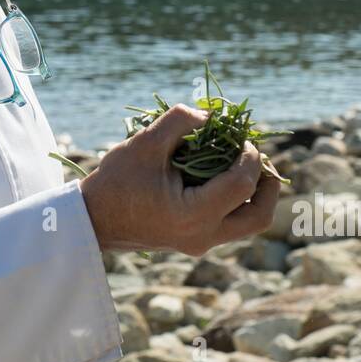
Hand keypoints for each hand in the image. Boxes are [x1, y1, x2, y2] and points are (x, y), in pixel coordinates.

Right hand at [78, 104, 280, 256]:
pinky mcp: (196, 242)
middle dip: (268, 181)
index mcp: (193, 215)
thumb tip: (213, 117)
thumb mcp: (146, 142)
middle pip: (261, 215)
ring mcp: (201, 244)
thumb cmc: (116, 181)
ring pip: (250, 223)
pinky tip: (221, 174)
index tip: (237, 136)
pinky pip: (232, 223)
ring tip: (243, 163)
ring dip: (256, 192)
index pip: (244, 184)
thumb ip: (181, 121)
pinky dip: (238, 199)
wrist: (93, 220)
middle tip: (256, 154)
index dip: (250, 155)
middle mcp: (203, 236)